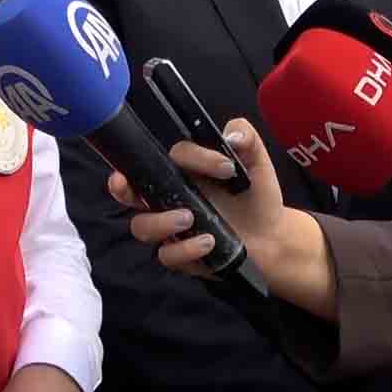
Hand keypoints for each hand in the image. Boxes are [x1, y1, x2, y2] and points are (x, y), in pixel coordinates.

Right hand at [113, 118, 338, 316]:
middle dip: (119, 186)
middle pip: (127, 190)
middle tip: (124, 183)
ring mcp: (170, 228)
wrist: (272, 235)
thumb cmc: (255, 194)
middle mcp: (168, 197)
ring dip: (160, 222)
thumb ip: (245, 137)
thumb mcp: (255, 161)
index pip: (169, 156)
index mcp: (180, 171)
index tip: (226, 167)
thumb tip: (232, 136)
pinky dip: (184, 250)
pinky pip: (166, 255)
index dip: (193, 157)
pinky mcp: (180, 255)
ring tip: (190, 219)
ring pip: (141, 227)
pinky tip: (208, 242)